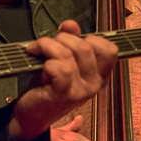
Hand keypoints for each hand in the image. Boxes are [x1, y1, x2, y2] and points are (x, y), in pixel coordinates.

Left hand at [9, 20, 116, 140]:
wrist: (31, 115)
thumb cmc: (47, 86)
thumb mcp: (62, 60)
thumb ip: (70, 41)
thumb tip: (70, 24)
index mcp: (99, 75)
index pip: (109, 49)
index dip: (89, 38)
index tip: (70, 41)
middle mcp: (94, 84)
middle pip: (85, 46)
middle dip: (62, 39)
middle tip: (46, 47)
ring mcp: (80, 91)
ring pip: (69, 54)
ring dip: (48, 46)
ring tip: (37, 51)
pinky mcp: (63, 94)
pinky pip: (60, 68)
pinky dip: (46, 62)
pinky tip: (40, 66)